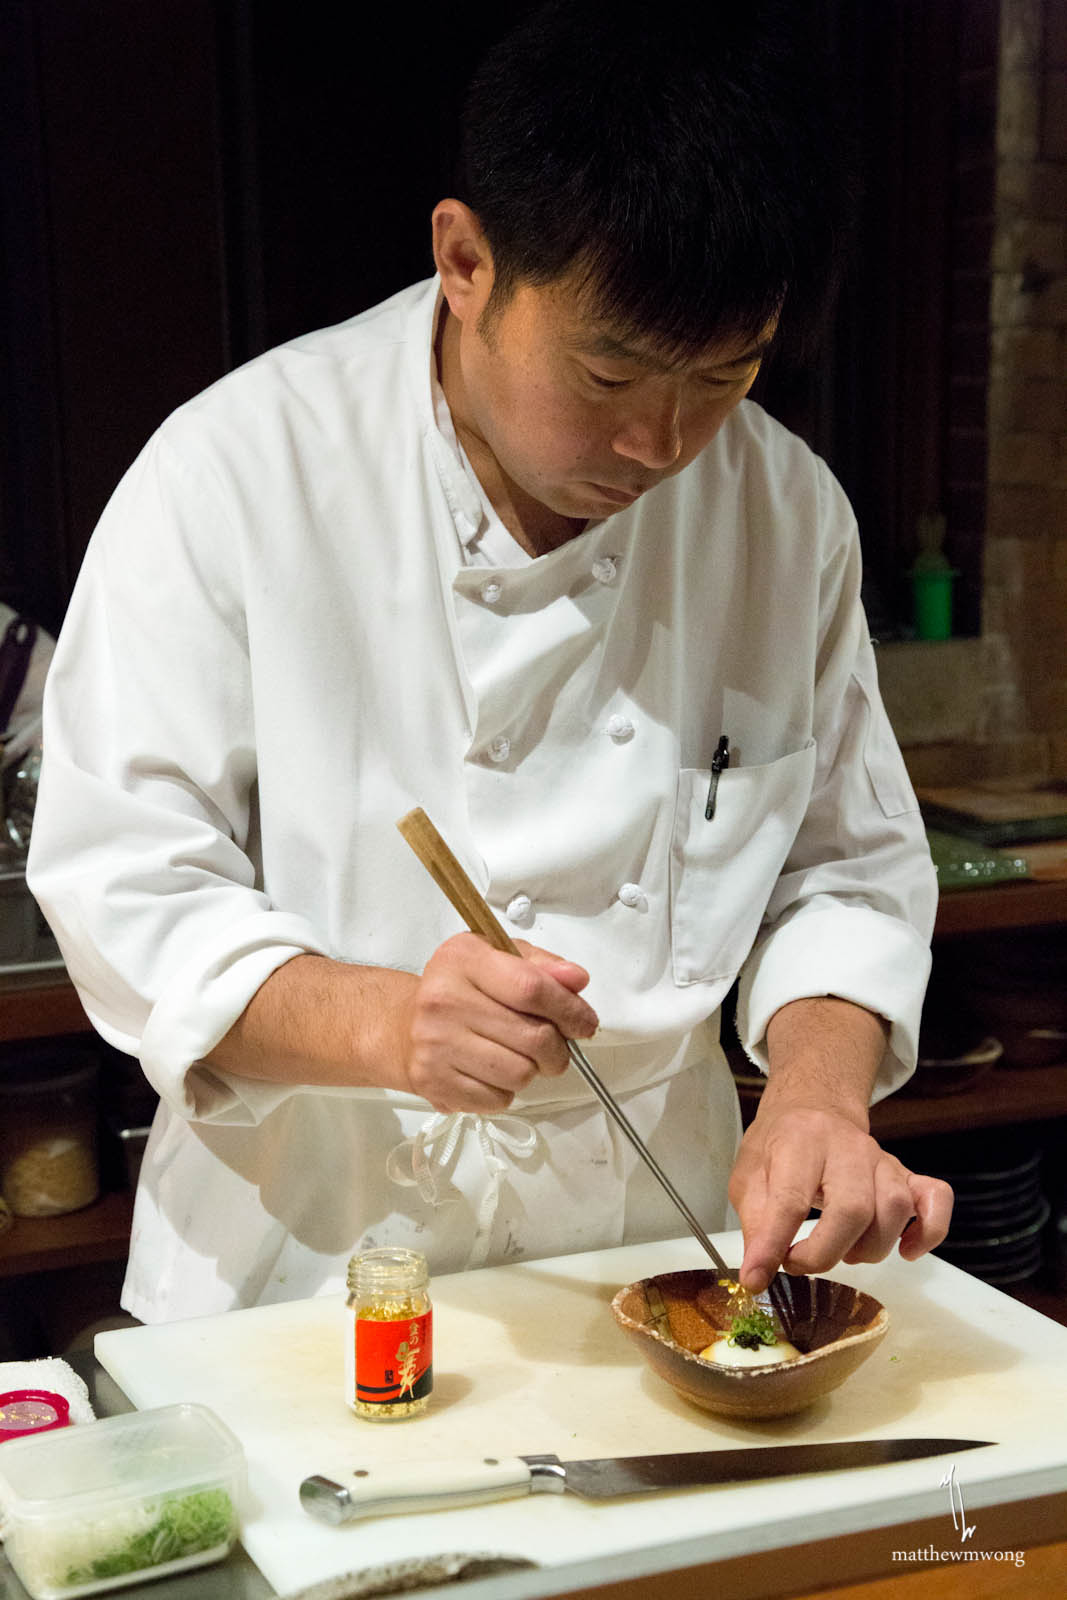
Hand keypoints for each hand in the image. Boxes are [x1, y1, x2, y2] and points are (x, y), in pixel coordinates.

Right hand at [399, 932, 597, 1112]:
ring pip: (520, 1074)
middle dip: (558, 1048)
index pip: (532, 988)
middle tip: (554, 1047)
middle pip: (533, 1037)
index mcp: (464, 960)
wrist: (404, 1026)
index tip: (585, 1023)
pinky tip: (492, 1071)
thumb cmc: (462, 989)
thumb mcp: (499, 959)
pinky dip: (506, 1090)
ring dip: (531, 1070)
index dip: (570, 1010)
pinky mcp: (433, 1082)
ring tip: (517, 1056)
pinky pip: (498, 1099)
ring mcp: (435, 1044)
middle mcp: (443, 1000)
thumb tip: (577, 980)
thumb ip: (542, 966)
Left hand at [729, 1100, 953, 1291]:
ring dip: (869, 1247)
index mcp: (801, 1141)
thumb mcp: (748, 1176)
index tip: (758, 1276)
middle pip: (854, 1208)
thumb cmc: (779, 1145)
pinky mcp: (905, 1173)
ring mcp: (882, 1159)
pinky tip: (907, 1251)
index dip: (774, 1245)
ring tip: (842, 1251)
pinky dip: (930, 1231)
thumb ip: (755, 1223)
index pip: (791, 1199)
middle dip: (825, 1251)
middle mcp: (848, 1147)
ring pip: (895, 1209)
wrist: (812, 1108)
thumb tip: (758, 1273)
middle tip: (799, 1262)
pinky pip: (935, 1198)